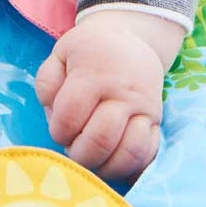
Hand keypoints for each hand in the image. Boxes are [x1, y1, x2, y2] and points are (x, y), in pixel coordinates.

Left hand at [33, 11, 183, 181]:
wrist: (130, 39)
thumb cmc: (88, 52)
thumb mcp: (59, 55)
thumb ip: (47, 85)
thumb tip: (55, 119)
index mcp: (93, 74)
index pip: (70, 117)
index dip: (59, 132)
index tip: (60, 128)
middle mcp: (123, 92)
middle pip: (100, 140)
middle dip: (80, 154)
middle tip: (75, 146)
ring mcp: (144, 108)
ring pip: (129, 153)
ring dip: (105, 166)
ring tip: (93, 157)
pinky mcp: (157, 121)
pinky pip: (148, 154)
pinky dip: (129, 167)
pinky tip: (113, 159)